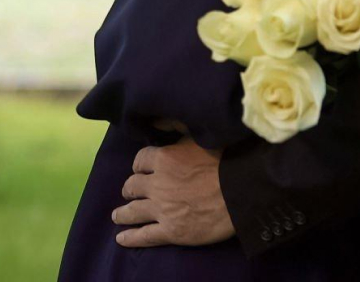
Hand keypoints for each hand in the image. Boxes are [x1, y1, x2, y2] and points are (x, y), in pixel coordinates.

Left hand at [113, 138, 234, 247]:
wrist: (242, 192)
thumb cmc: (225, 159)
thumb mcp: (199, 134)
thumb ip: (176, 126)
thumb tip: (157, 120)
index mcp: (163, 159)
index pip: (140, 161)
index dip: (140, 166)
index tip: (140, 170)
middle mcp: (157, 184)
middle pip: (132, 186)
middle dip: (129, 189)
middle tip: (129, 192)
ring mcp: (162, 209)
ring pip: (133, 212)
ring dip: (123, 213)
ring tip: (117, 215)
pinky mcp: (171, 231)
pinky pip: (145, 236)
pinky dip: (131, 238)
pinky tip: (122, 239)